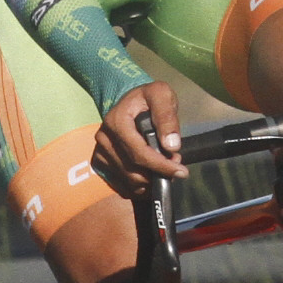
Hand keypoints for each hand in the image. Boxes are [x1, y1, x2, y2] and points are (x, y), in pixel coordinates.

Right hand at [90, 80, 183, 197]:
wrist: (129, 103)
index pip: (139, 153)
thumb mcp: (161, 95)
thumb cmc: (147, 98)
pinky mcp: (100, 163)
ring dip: (151, 181)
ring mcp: (100, 153)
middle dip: (158, 173)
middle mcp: (104, 139)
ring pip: (129, 181)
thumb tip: (171, 146)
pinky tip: (152, 176)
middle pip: (133, 171)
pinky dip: (140, 187)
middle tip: (176, 166)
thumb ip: (167, 117)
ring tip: (164, 167)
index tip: (181, 172)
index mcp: (116, 122)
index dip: (161, 166)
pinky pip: (122, 186)